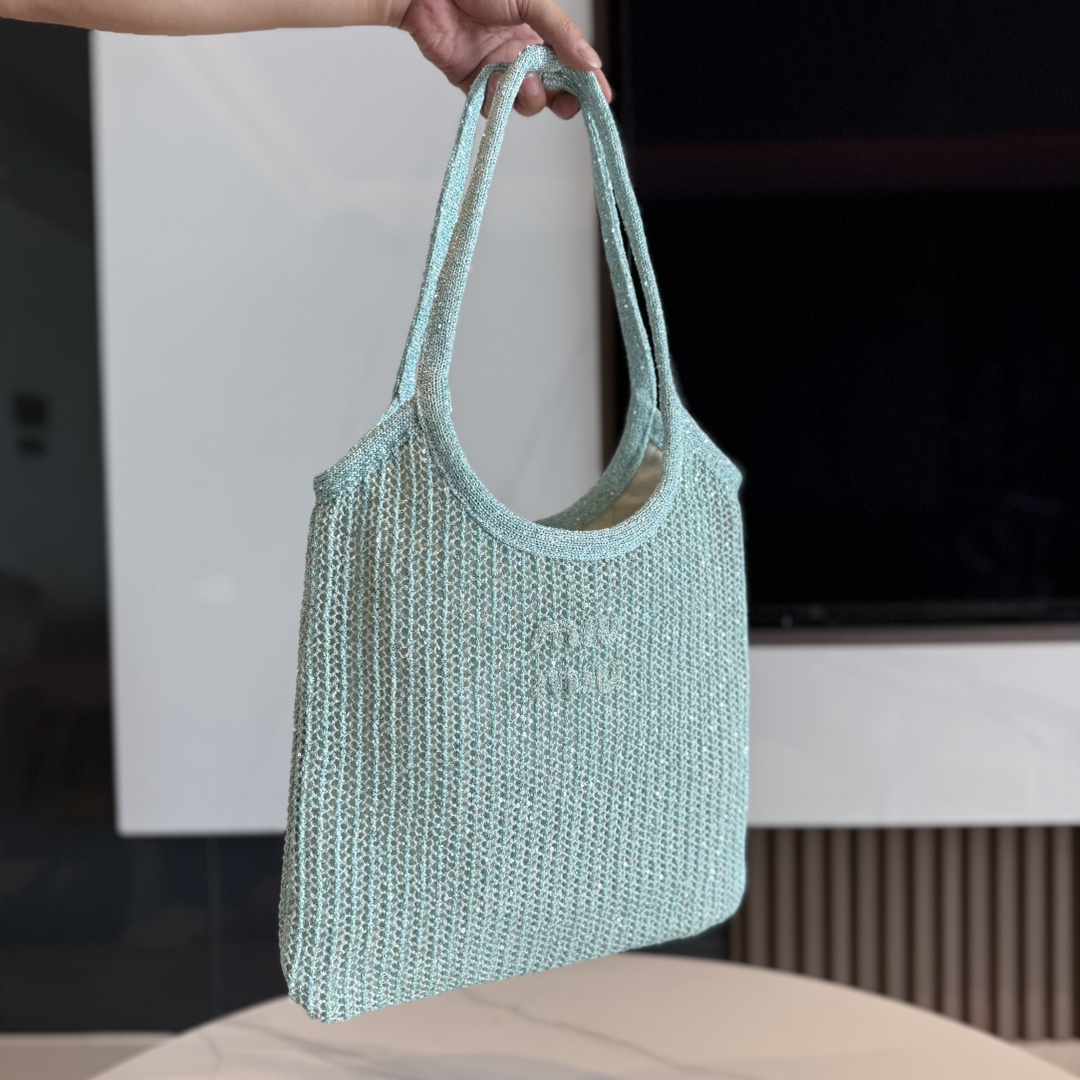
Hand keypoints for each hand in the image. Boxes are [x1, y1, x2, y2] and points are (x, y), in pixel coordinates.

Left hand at [394, 0, 612, 118]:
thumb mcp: (531, 1)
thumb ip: (561, 33)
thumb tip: (591, 63)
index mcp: (540, 31)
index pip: (572, 62)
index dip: (588, 82)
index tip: (601, 99)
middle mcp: (522, 53)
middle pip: (553, 89)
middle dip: (563, 98)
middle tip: (565, 101)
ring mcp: (499, 70)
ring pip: (526, 102)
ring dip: (530, 98)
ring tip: (525, 82)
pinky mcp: (474, 83)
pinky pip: (494, 105)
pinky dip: (498, 100)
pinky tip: (495, 81)